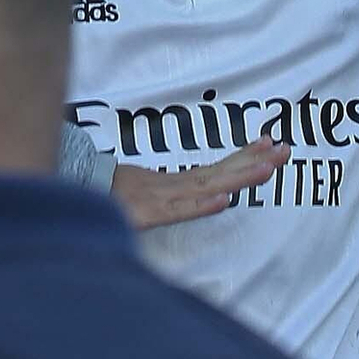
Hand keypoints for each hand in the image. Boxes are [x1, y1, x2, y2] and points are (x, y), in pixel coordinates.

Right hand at [111, 143, 290, 230]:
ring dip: (238, 176)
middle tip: (285, 148)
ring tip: (268, 167)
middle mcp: (174, 187)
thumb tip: (186, 198)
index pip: (218, 169)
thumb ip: (164, 202)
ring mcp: (161, 198)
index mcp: (176, 184)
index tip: (270, 143)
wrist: (73, 195)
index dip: (244, 157)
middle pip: (220, 172)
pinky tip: (224, 200)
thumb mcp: (142, 203)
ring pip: (207, 187)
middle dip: (253, 160)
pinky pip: (179, 210)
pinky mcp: (146, 214)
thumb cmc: (108, 200)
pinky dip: (201, 205)